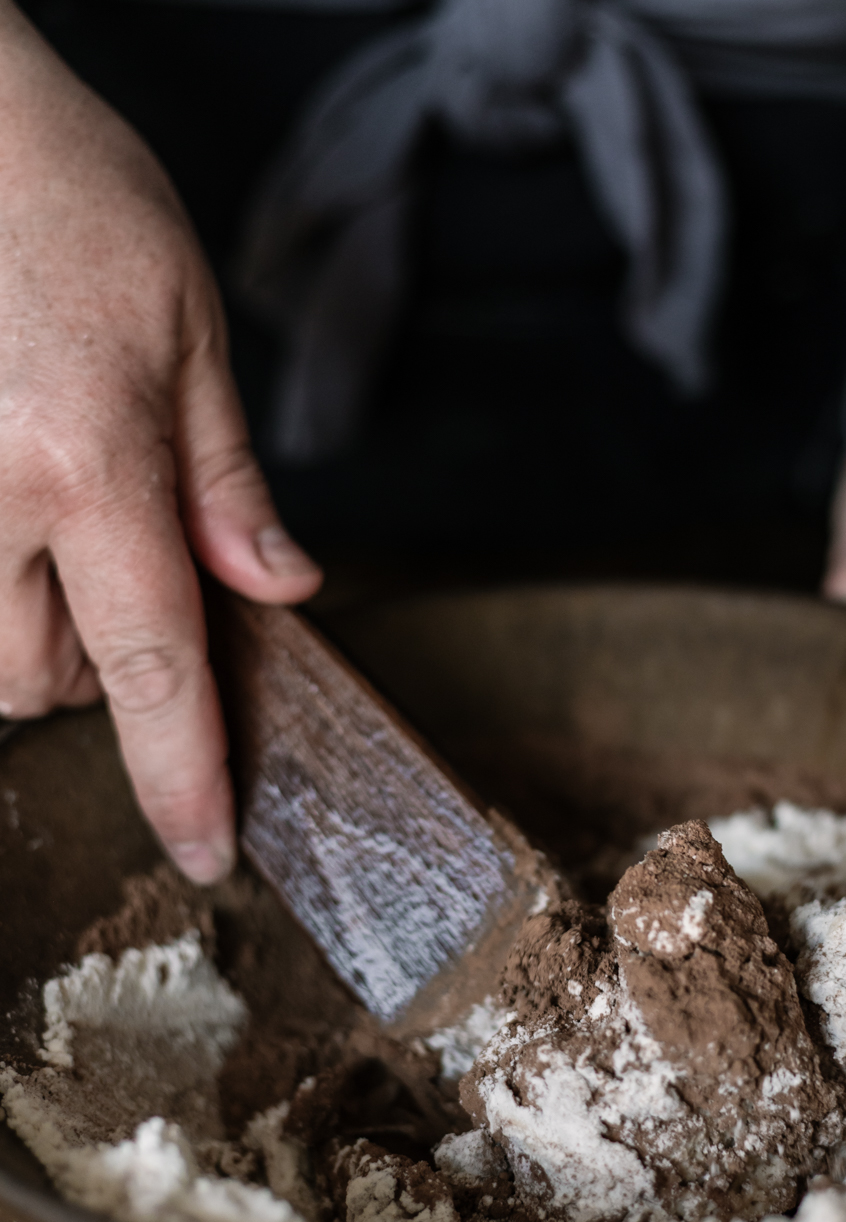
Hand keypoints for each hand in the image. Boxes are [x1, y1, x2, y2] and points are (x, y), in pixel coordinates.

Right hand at [0, 5, 321, 880]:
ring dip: (41, 633)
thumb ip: (229, 486)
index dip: (183, 775)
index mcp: (88, 466)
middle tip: (132, 572)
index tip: (207, 852)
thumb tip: (279, 590)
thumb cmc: (72, 204)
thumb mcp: (192, 336)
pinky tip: (18, 513)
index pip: (153, 666)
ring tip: (65, 524)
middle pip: (49, 682)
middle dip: (110, 666)